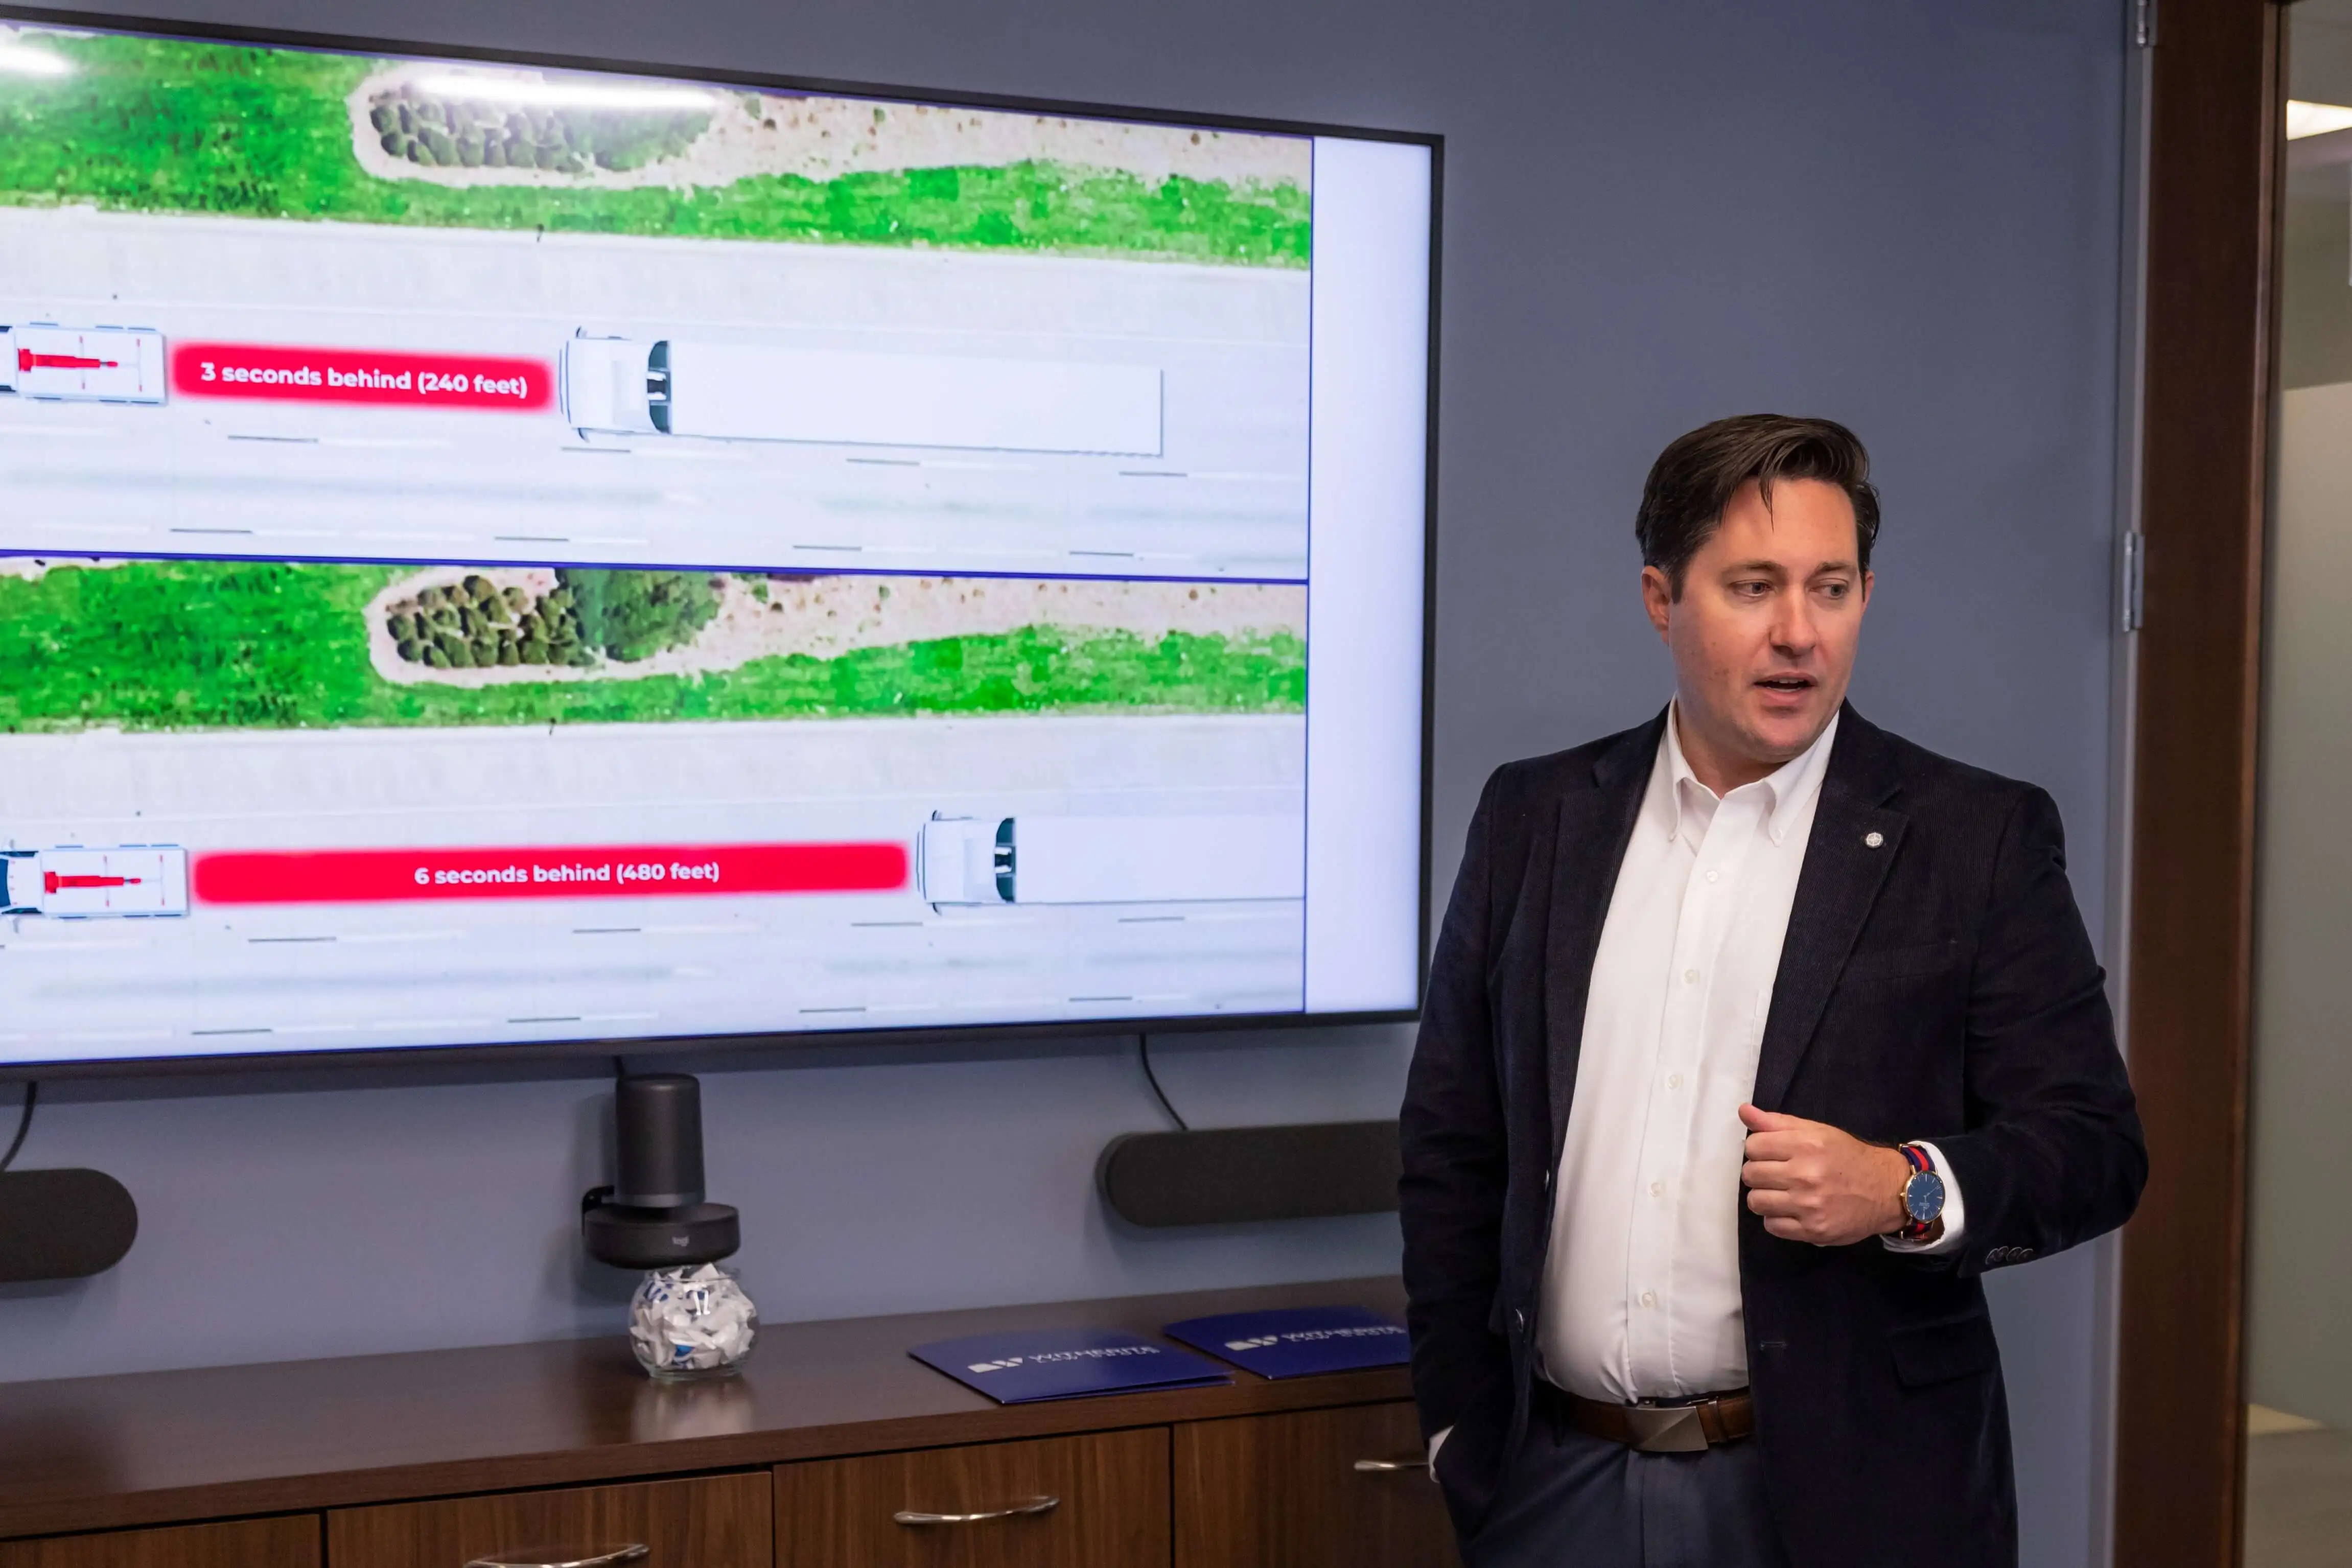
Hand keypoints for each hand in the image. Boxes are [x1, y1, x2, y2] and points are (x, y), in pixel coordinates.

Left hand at [1738, 1104, 1910, 1245]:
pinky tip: (1791, 1210)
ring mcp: (1809, 1205)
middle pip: (1750, 1174)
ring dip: (1764, 1197)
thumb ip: (1777, 1123)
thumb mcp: (1816, 1131)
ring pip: (1756, 1202)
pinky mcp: (1813, 1230)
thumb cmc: (1847, 1157)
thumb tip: (1744, 1111)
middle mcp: (1806, 1175)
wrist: (1885, 1190)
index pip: (1753, 1146)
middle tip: (1776, 1174)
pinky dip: (1776, 1219)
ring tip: (1781, 1193)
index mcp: (1806, 1145)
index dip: (1758, 1149)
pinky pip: (1772, 1226)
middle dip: (1759, 1173)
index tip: (1771, 1153)